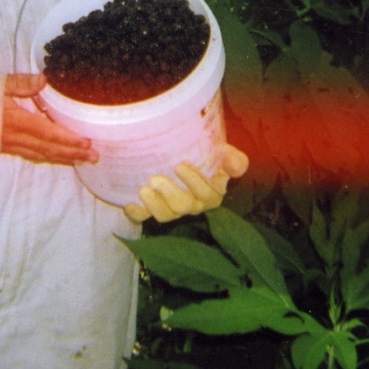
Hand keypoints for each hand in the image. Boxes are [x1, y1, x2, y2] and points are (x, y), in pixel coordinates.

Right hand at [1, 74, 98, 165]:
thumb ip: (21, 82)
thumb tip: (44, 79)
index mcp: (16, 121)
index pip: (47, 133)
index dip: (68, 140)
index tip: (86, 142)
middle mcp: (15, 138)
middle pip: (48, 148)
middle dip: (72, 153)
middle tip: (94, 156)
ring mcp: (11, 145)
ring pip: (41, 154)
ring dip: (63, 157)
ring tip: (83, 159)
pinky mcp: (6, 148)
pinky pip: (32, 155)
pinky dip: (48, 156)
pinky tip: (58, 156)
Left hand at [123, 144, 248, 223]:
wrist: (174, 156)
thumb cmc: (201, 154)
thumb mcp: (217, 151)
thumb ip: (229, 158)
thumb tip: (238, 165)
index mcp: (211, 191)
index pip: (209, 194)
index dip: (196, 183)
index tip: (180, 165)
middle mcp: (193, 203)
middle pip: (185, 206)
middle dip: (171, 193)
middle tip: (157, 178)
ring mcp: (172, 208)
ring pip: (166, 214)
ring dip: (155, 203)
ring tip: (145, 188)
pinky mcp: (152, 209)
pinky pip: (144, 217)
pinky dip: (137, 212)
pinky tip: (130, 203)